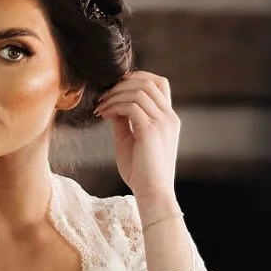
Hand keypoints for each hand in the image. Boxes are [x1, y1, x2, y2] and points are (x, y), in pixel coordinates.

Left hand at [95, 71, 179, 203]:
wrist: (152, 193)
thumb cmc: (141, 172)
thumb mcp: (130, 140)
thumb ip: (124, 120)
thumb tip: (112, 104)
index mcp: (168, 119)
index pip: (159, 84)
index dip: (138, 77)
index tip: (117, 86)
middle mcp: (169, 117)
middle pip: (148, 82)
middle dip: (122, 84)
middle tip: (103, 96)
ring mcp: (162, 123)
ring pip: (139, 91)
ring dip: (115, 95)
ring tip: (101, 107)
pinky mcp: (151, 131)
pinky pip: (131, 106)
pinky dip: (114, 106)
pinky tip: (103, 115)